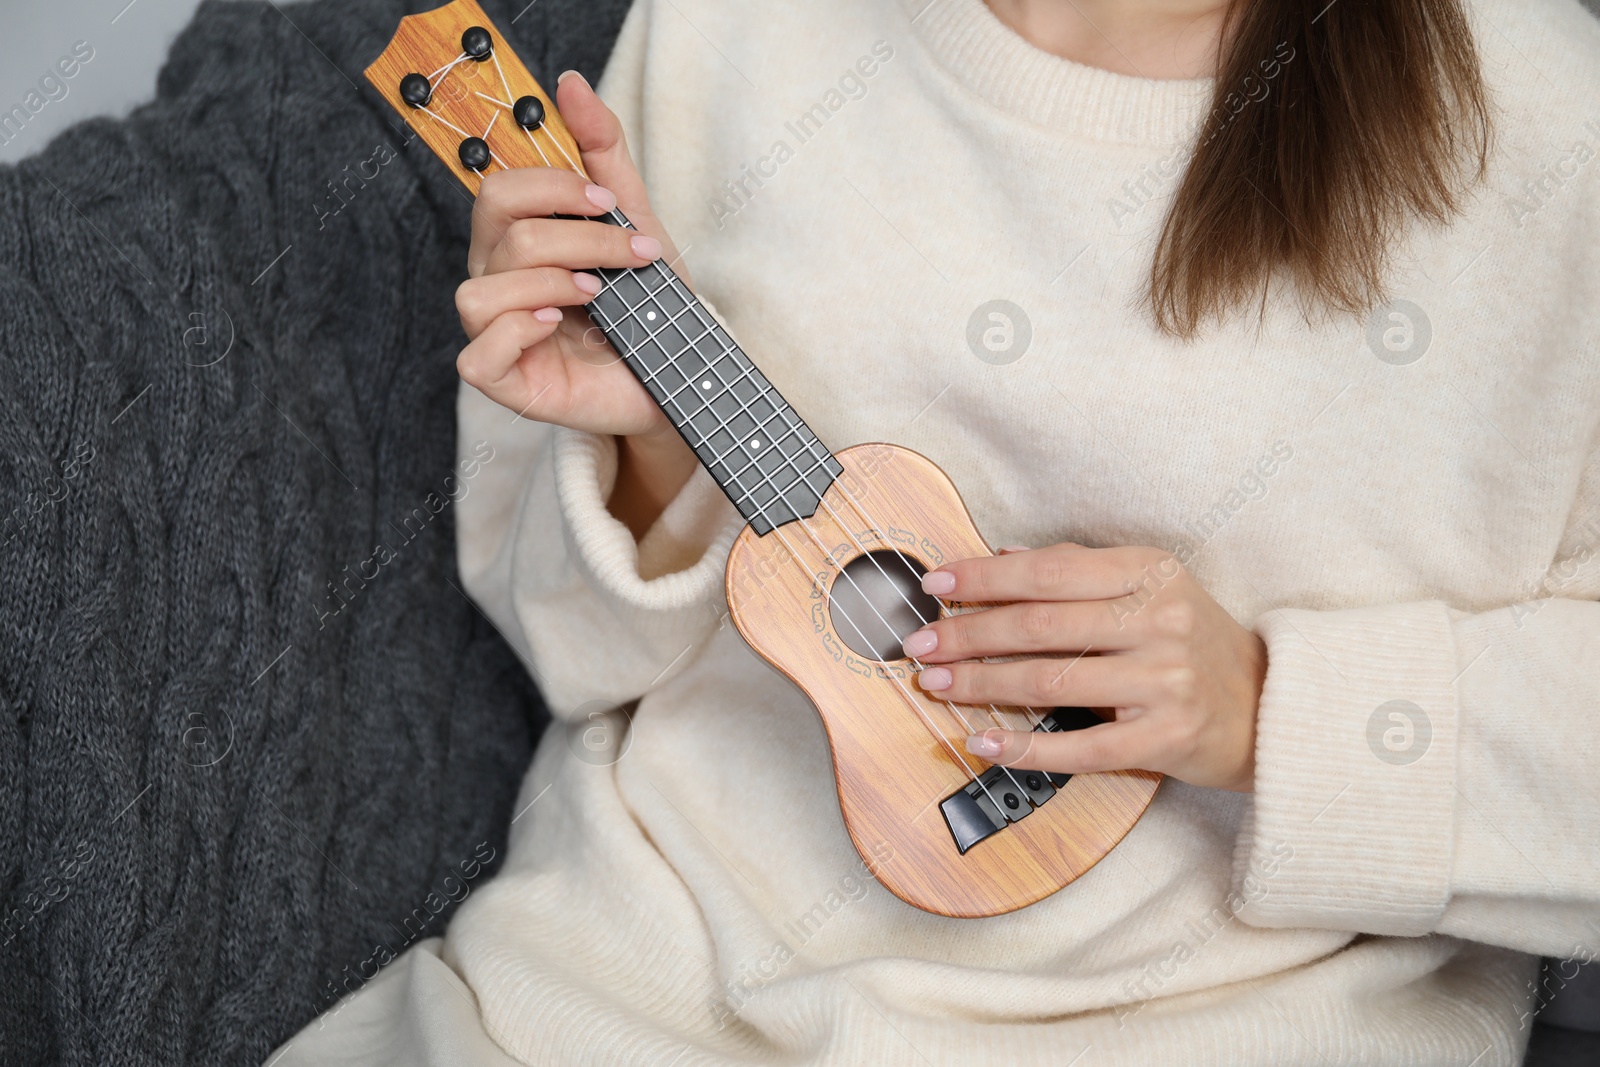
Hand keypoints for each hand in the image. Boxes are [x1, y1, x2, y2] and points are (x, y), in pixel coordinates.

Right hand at [454, 70, 695, 533]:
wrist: (680, 376)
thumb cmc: (649, 306)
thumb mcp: (635, 219)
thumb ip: (603, 153)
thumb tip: (570, 84)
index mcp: (515, 241)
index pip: (498, 191)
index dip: (550, 186)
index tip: (607, 201)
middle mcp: (497, 282)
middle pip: (500, 233)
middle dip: (577, 236)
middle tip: (631, 254)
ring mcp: (497, 333)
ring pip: (481, 289)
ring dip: (552, 282)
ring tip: (600, 296)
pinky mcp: (506, 382)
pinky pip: (477, 353)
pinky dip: (517, 332)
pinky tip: (560, 325)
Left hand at [902, 544, 1265, 791]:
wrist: (1268, 707)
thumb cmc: (1192, 642)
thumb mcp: (1150, 587)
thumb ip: (1079, 570)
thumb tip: (1000, 556)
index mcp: (1150, 572)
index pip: (1048, 572)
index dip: (983, 577)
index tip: (934, 584)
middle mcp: (1159, 621)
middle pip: (1039, 626)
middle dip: (967, 634)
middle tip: (919, 643)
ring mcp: (1165, 682)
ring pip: (1050, 681)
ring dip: (980, 683)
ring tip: (935, 683)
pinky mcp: (1165, 739)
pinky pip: (1079, 747)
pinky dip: (1023, 746)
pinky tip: (980, 740)